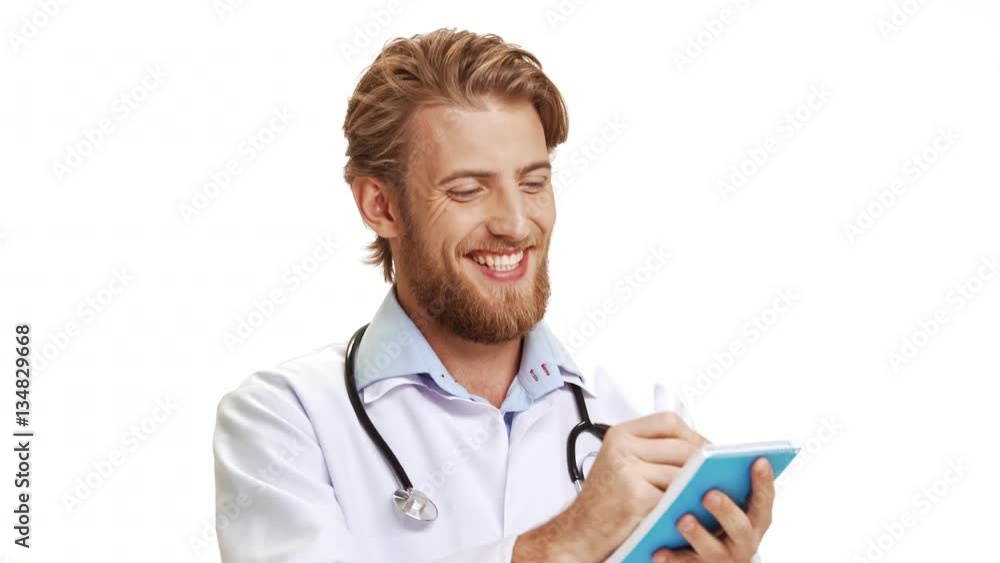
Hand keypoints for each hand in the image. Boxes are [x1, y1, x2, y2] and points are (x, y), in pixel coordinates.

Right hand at [513, 411, 709, 561]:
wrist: (578, 531)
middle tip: (714, 476)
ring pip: (682, 472)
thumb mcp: (621, 464)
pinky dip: (686, 504)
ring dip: (697, 486)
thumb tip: (698, 450)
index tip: (706, 449)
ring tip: (705, 494)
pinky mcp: (636, 495)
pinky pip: (675, 495)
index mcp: (620, 435)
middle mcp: (621, 448)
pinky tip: (690, 509)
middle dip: (702, 463)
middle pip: (681, 446)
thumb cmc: (602, 502)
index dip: (693, 435)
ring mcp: (628, 470)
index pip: (668, 422)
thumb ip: (652, 452)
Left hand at [652, 457, 774, 562]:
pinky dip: (672, 557)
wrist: (709, 556)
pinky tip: (658, 549)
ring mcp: (723, 558)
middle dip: (726, 510)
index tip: (758, 460)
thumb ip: (725, 482)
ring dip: (698, 534)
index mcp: (754, 519)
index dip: (763, 481)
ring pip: (713, 550)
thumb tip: (710, 454)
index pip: (763, 499)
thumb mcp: (730, 500)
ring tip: (683, 520)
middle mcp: (744, 541)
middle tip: (709, 494)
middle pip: (740, 527)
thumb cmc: (717, 518)